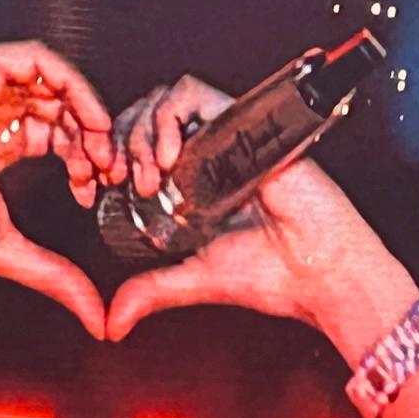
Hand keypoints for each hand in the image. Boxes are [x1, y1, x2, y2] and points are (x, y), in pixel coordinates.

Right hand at [0, 41, 116, 338]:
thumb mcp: (6, 248)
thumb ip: (55, 276)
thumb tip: (98, 320)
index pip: (55, 135)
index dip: (84, 157)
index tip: (98, 189)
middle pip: (59, 108)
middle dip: (92, 137)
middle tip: (108, 171)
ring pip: (54, 81)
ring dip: (86, 111)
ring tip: (100, 147)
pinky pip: (39, 60)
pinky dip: (72, 85)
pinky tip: (87, 119)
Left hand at [97, 76, 403, 351]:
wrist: (319, 271)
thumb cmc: (274, 273)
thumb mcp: (193, 279)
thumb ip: (151, 292)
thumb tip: (111, 323)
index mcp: (191, 184)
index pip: (136, 148)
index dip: (110, 158)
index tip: (99, 187)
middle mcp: (205, 155)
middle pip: (141, 116)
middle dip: (116, 142)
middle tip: (116, 178)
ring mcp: (223, 137)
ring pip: (161, 100)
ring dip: (139, 131)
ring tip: (147, 174)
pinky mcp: (242, 124)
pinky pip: (192, 94)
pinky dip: (167, 117)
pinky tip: (167, 157)